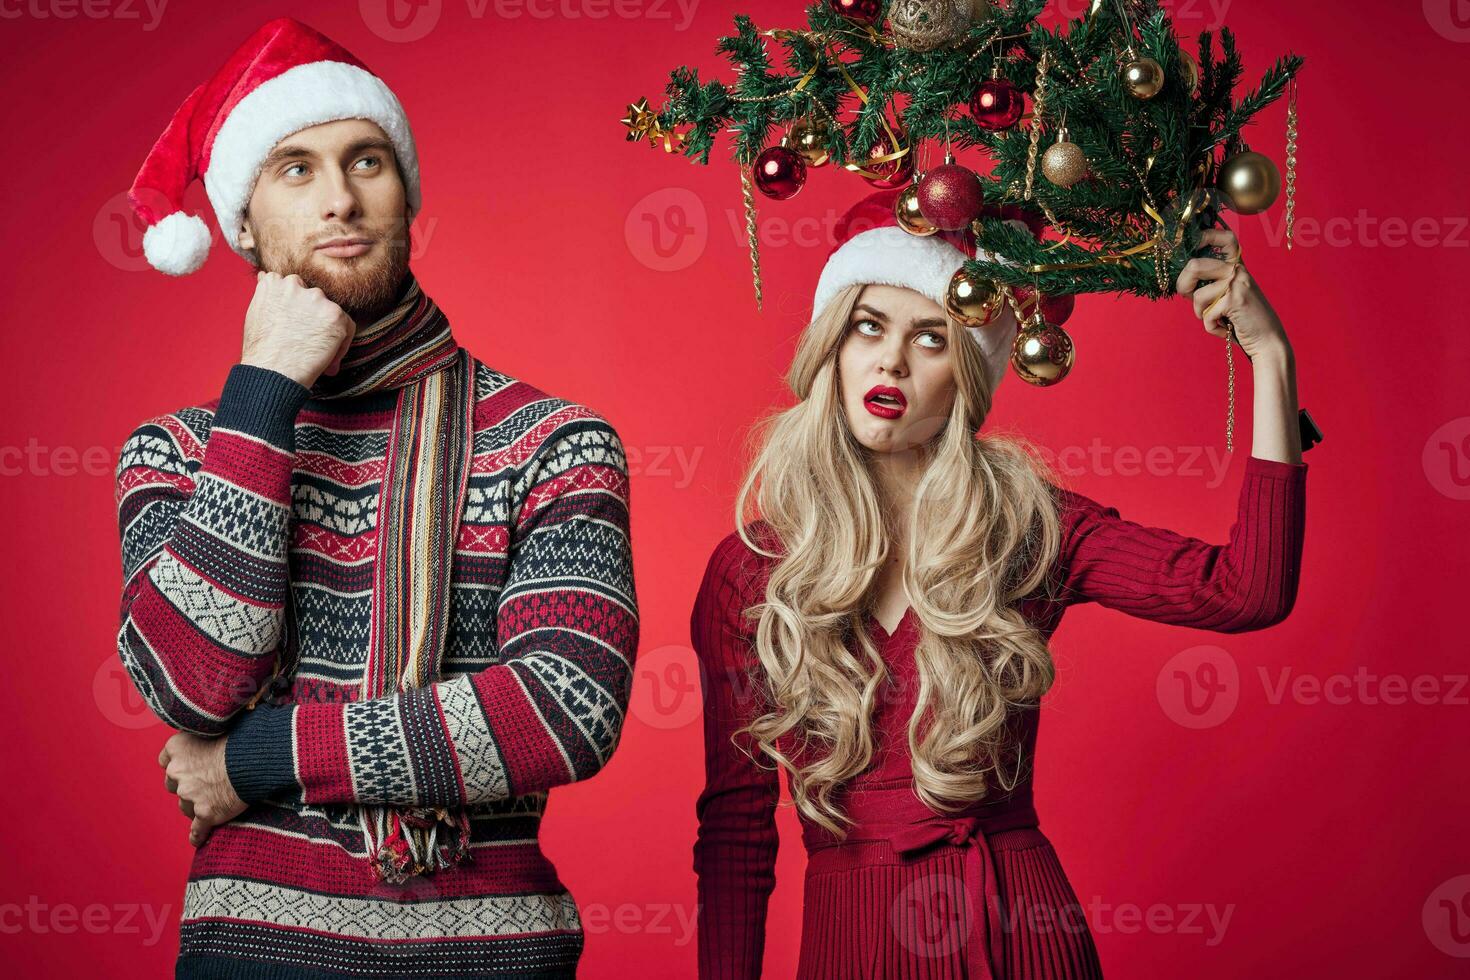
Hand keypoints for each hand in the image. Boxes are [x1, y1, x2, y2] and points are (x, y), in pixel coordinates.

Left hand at [160, 732, 247, 847]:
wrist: (257, 757)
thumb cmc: (243, 737)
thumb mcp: (218, 725)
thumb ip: (205, 731)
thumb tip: (214, 723)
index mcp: (177, 747)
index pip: (166, 760)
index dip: (179, 763)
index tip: (191, 764)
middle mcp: (177, 772)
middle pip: (173, 784)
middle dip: (186, 784)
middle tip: (206, 782)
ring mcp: (189, 795)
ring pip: (185, 806)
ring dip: (196, 805)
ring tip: (216, 801)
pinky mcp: (205, 813)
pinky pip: (196, 830)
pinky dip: (198, 834)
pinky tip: (199, 838)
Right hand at [240, 271, 355, 387]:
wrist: (272, 372)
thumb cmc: (261, 351)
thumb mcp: (255, 314)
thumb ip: (267, 295)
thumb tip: (266, 277)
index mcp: (273, 282)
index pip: (293, 287)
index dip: (297, 309)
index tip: (295, 326)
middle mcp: (295, 284)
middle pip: (313, 297)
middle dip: (312, 317)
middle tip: (305, 340)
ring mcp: (316, 298)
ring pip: (329, 310)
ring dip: (326, 329)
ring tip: (315, 351)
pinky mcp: (334, 314)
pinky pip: (346, 326)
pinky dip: (341, 343)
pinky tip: (328, 359)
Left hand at [1175, 226, 1291, 361]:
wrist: (1267, 340)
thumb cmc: (1241, 319)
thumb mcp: (1226, 295)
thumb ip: (1209, 283)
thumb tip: (1181, 276)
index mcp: (1237, 265)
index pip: (1225, 237)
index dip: (1205, 236)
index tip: (1192, 246)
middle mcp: (1238, 270)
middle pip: (1193, 265)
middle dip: (1183, 286)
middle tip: (1189, 298)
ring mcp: (1237, 283)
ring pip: (1197, 295)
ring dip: (1200, 313)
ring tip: (1215, 318)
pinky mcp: (1235, 300)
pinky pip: (1206, 315)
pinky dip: (1211, 327)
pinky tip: (1225, 328)